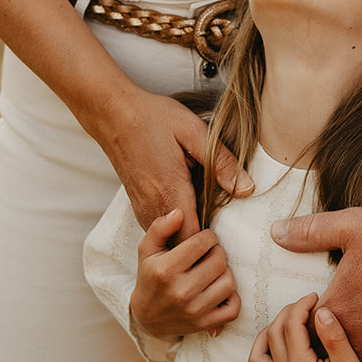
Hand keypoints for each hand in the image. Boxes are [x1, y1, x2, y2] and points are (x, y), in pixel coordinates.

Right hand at [101, 85, 251, 238]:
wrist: (114, 115)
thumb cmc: (155, 118)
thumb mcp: (193, 131)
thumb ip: (221, 162)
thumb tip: (247, 188)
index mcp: (170, 191)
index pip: (193, 239)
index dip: (211, 243)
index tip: (228, 235)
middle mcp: (154, 207)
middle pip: (181, 246)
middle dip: (202, 246)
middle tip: (223, 233)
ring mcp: (143, 210)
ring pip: (170, 241)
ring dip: (188, 240)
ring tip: (209, 225)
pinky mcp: (139, 207)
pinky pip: (161, 231)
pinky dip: (176, 231)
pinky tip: (190, 213)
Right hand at [129, 208, 239, 339]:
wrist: (147, 318)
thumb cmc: (150, 277)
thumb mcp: (146, 250)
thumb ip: (160, 228)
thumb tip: (179, 212)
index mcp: (165, 271)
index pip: (202, 243)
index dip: (208, 236)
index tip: (203, 240)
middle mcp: (181, 292)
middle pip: (218, 261)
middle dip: (217, 252)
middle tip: (208, 254)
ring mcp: (194, 311)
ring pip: (228, 282)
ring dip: (224, 273)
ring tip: (212, 271)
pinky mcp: (205, 325)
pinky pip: (233, 308)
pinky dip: (232, 297)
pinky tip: (219, 289)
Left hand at [248, 294, 361, 361]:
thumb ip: (335, 337)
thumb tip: (321, 311)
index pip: (291, 324)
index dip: (302, 305)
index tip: (314, 297)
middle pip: (272, 334)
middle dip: (287, 313)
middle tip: (305, 307)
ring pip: (256, 356)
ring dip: (267, 335)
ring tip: (286, 325)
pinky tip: (274, 355)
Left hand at [271, 207, 361, 361]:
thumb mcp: (351, 226)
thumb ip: (310, 231)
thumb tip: (276, 232)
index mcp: (334, 311)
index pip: (303, 329)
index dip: (306, 322)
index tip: (315, 313)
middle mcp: (352, 342)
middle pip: (321, 359)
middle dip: (319, 350)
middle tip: (328, 337)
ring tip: (348, 358)